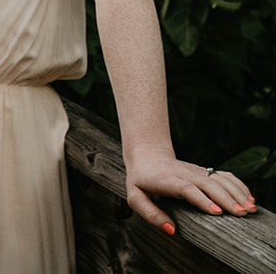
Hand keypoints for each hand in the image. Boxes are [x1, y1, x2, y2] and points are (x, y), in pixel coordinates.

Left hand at [125, 150, 257, 234]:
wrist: (147, 155)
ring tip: (250, 208)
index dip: (202, 199)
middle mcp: (184, 173)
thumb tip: (172, 230)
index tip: (217, 211)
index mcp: (166, 180)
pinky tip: (249, 197)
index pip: (186, 188)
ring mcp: (196, 171)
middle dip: (226, 198)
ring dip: (236, 192)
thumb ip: (150, 214)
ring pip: (219, 179)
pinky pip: (224, 176)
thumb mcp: (135, 197)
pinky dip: (238, 184)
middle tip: (241, 213)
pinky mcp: (204, 171)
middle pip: (208, 184)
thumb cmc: (140, 180)